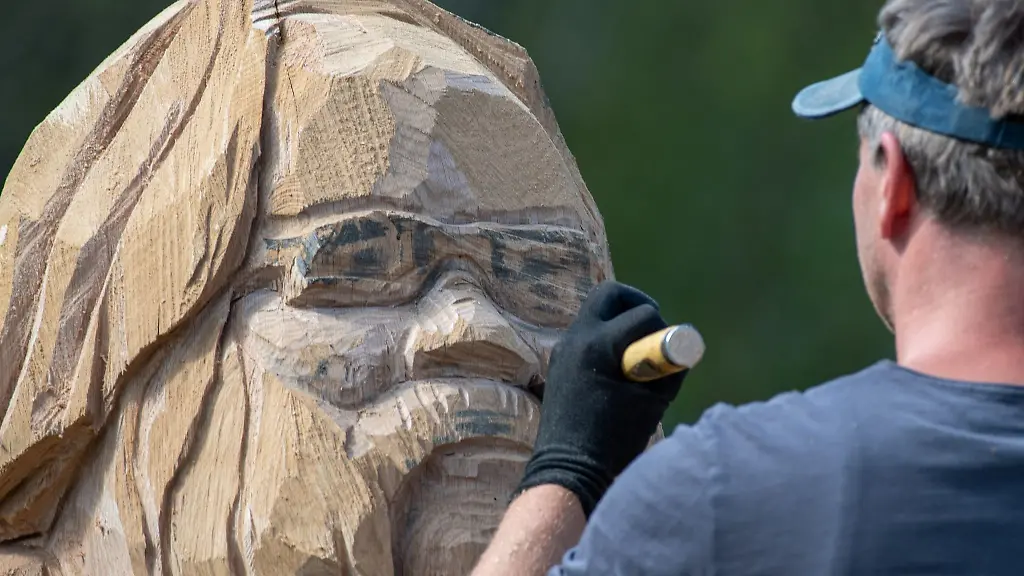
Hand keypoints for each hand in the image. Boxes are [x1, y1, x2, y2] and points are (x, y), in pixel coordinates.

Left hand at [512, 280, 687, 516]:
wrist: (569, 470)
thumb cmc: (615, 440)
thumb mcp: (654, 402)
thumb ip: (669, 368)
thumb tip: (678, 347)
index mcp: (599, 345)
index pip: (641, 313)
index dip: (661, 328)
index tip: (666, 352)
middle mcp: (576, 338)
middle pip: (609, 294)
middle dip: (636, 304)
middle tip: (651, 329)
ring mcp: (564, 349)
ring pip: (596, 313)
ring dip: (620, 324)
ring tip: (635, 355)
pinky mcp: (560, 363)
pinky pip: (587, 335)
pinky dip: (606, 341)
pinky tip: (618, 371)